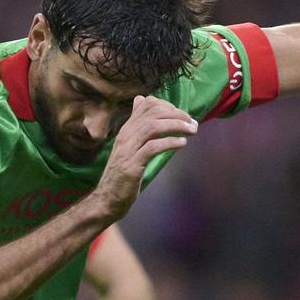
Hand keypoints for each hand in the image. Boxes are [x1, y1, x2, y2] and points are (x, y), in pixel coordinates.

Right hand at [91, 96, 196, 219]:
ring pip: (153, 127)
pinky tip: (182, 143)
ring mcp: (128, 150)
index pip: (147, 104)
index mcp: (126, 129)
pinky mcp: (132, 165)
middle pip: (153, 113)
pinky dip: (170, 142)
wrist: (107, 199)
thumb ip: (137, 126)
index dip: (168, 106)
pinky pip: (153, 147)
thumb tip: (140, 100)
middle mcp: (126, 135)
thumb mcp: (129, 145)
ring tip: (192, 130)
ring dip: (177, 126)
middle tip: (193, 122)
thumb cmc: (122, 174)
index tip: (183, 115)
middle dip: (177, 114)